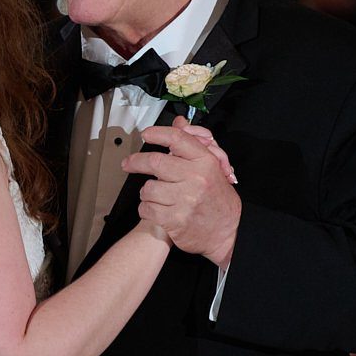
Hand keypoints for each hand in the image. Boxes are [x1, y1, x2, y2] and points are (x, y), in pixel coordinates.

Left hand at [122, 119, 240, 268]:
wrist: (228, 232)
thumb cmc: (217, 199)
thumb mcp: (212, 168)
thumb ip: (193, 145)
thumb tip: (180, 122)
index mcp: (205, 162)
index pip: (177, 139)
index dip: (158, 133)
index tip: (146, 134)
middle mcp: (196, 179)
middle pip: (155, 162)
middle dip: (136, 162)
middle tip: (128, 164)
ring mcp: (185, 200)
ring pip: (148, 188)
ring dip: (146, 192)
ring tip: (154, 195)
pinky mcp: (175, 220)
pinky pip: (147, 209)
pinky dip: (146, 209)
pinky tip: (155, 209)